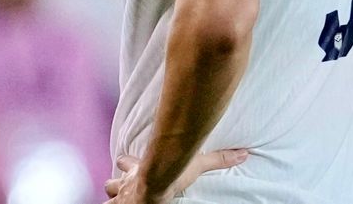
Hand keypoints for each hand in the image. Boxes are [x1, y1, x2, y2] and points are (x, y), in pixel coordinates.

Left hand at [104, 149, 247, 202]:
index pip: (126, 163)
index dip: (126, 163)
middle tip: (120, 188)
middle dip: (115, 185)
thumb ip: (218, 159)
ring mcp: (122, 197)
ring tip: (117, 203)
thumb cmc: (171, 173)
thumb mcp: (196, 164)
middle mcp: (127, 183)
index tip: (125, 162)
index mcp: (139, 169)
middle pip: (112, 181)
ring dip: (112, 199)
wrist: (155, 185)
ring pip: (109, 196)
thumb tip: (243, 153)